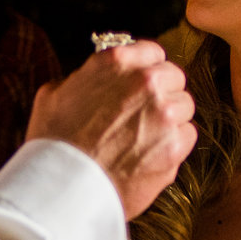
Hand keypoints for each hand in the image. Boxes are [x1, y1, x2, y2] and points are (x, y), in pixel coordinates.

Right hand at [25, 41, 196, 217]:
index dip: (147, 68)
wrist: (62, 187)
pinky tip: (150, 154)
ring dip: (170, 119)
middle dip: (163, 92)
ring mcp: (164, 114)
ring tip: (145, 137)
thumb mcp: (53, 94)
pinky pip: (187, 135)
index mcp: (116, 62)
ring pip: (184, 106)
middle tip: (144, 112)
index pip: (153, 51)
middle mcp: (146, 82)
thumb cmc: (52, 143)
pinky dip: (174, 144)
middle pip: (174, 76)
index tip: (141, 83)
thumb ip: (83, 79)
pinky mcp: (175, 146)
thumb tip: (95, 81)